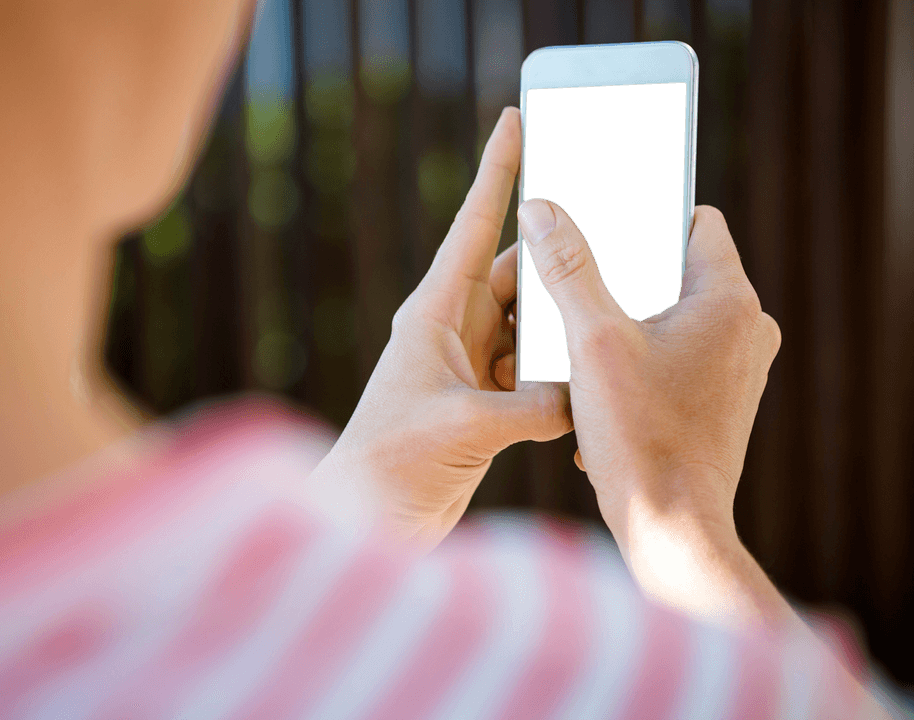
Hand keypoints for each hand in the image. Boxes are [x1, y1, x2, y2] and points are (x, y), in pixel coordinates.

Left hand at [310, 109, 569, 548]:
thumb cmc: (392, 461)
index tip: (515, 122)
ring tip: (608, 303)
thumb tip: (584, 397)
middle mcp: (453, 331)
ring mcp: (470, 366)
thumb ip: (532, 407)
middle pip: (512, 272)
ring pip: (529, 323)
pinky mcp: (485, 402)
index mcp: (434, 313)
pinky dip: (559, 369)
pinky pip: (534, 369)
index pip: (471, 227)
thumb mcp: (466, 426)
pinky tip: (589, 371)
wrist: (368, 517)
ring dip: (560, 320)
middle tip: (604, 223)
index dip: (496, 172)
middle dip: (552, 252)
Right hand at [518, 199, 783, 622]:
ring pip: (673, 315)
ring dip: (628, 322)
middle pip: (677, 269)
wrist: (671, 527)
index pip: (696, 220)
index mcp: (727, 299)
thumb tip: (541, 210)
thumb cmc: (638, 436)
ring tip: (582, 343)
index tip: (602, 224)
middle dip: (624, 276)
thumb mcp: (591, 342)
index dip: (646, 216)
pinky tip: (601, 386)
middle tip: (575, 286)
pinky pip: (679, 354)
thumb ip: (567, 270)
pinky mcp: (723, 398)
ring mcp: (738, 366)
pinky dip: (642, 359)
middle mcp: (746, 327)